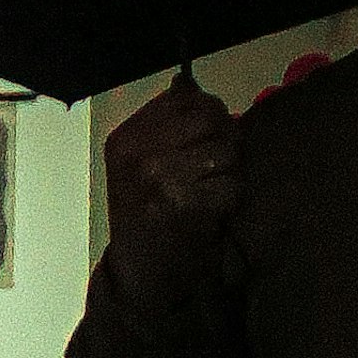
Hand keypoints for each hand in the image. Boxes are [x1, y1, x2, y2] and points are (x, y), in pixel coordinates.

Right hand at [102, 71, 239, 299]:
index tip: (205, 139)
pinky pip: (231, 185)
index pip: (185, 99)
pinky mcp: (186, 206)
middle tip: (214, 169)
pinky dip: (230, 200)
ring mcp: (161, 179)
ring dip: (228, 173)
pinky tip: (212, 213)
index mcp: (126, 139)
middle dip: (223, 140)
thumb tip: (187, 82)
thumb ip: (164, 124)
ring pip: (225, 150)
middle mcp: (139, 154)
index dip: (208, 114)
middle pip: (210, 118)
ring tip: (209, 193)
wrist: (140, 276)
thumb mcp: (138, 164)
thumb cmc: (146, 217)